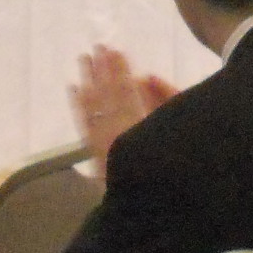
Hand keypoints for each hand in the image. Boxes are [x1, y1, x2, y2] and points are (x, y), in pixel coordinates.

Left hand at [69, 44, 173, 164]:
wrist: (154, 205)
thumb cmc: (174, 163)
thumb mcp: (179, 129)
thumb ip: (165, 100)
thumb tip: (146, 77)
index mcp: (137, 126)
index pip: (124, 90)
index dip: (119, 69)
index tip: (115, 49)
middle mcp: (115, 132)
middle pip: (105, 95)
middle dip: (101, 70)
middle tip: (97, 47)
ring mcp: (102, 144)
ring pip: (90, 107)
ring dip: (87, 81)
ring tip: (83, 60)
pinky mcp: (96, 154)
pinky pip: (84, 124)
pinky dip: (78, 105)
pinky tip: (73, 88)